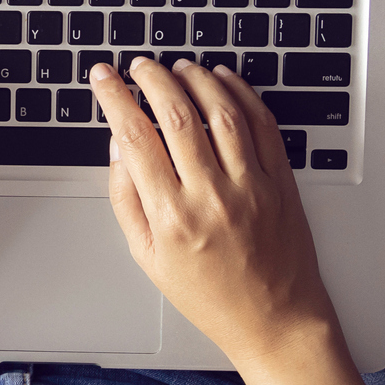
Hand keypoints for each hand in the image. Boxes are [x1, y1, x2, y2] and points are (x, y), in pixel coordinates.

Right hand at [86, 56, 340, 369]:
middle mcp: (211, 196)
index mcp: (171, 217)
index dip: (114, 98)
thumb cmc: (211, 295)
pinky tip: (222, 80)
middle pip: (176, 114)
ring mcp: (250, 185)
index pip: (135, 138)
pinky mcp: (281, 180)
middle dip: (151, 78)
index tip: (104, 78)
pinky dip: (240, 93)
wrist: (275, 319)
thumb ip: (126, 200)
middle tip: (139, 65)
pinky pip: (261, 123)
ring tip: (177, 67)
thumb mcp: (149, 258)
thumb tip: (118, 146)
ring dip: (195, 78)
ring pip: (220, 110)